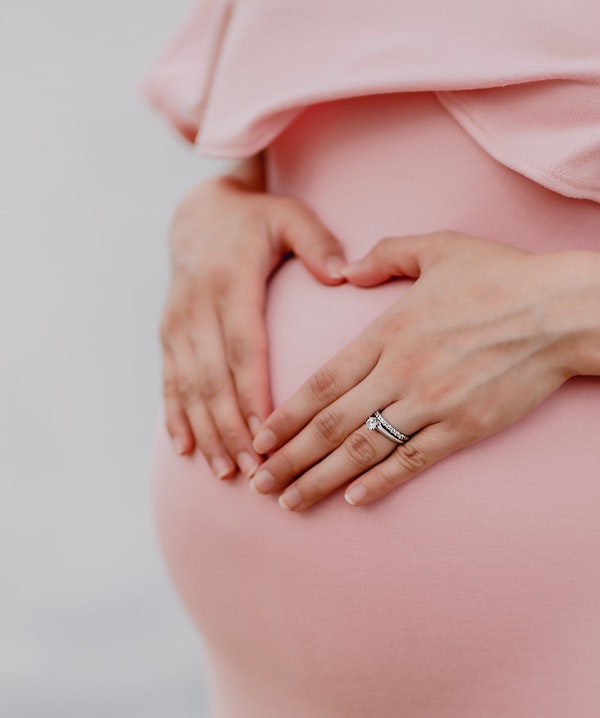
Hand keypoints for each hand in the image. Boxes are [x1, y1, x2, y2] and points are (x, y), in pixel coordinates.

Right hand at [161, 175, 345, 478]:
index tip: (268, 432)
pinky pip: (169, 381)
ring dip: (206, 432)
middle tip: (254, 469)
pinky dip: (175, 417)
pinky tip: (184, 450)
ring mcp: (177, 325)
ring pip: (188, 387)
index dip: (252, 392)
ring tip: (226, 471)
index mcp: (231, 283)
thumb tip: (344, 275)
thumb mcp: (289, 217)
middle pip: (213, 378)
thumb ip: (316, 244)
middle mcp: (197, 308)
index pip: (243, 347)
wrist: (198, 214)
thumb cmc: (255, 221)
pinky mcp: (168, 336)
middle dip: (232, 428)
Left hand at [250, 231, 577, 509]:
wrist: (560, 311)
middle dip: (289, 458)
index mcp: (387, 332)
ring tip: (290, 502)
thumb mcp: (438, 248)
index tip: (259, 439)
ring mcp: (431, 404)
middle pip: (331, 425)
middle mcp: (400, 372)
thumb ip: (385, 255)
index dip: (286, 415)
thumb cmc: (500, 276)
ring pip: (364, 450)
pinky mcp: (464, 428)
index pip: (321, 383)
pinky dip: (381, 483)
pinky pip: (413, 461)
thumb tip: (346, 269)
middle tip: (257, 483)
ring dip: (321, 480)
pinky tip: (354, 501)